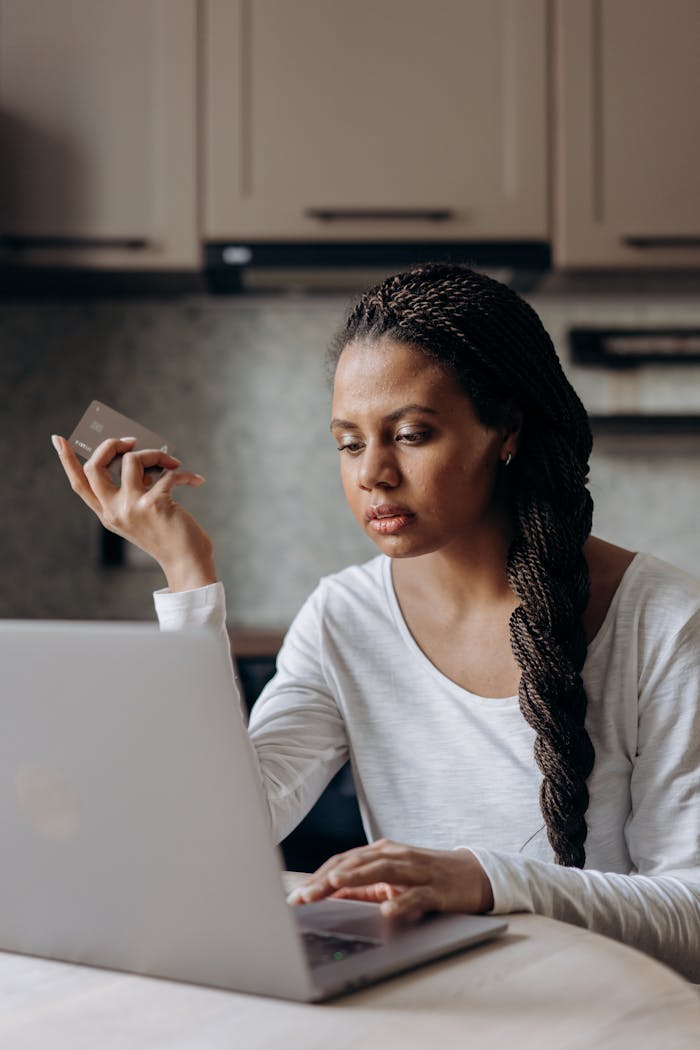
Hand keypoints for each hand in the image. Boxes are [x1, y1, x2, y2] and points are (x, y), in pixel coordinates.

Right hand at [52, 434, 216, 591]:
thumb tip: (140, 455)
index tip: (58, 439)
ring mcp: (131, 508)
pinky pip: (167, 473)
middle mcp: (114, 511)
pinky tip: (196, 481)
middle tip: (131, 441)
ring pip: (132, 460)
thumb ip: (135, 488)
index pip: (79, 485)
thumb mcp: (143, 512)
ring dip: (156, 454)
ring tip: (172, 463)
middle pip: (95, 467)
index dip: (67, 461)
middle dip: (111, 445)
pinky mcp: (153, 505)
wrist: (188, 563)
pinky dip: (184, 473)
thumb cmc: (170, 536)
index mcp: (108, 514)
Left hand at [288, 838, 493, 918]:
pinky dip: (400, 901)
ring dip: (356, 876)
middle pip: (356, 862)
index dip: (318, 877)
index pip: (344, 861)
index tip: (296, 896)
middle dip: (326, 878)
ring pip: (382, 870)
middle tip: (303, 896)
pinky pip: (416, 894)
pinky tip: (386, 910)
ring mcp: (416, 869)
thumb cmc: (427, 877)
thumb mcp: (391, 879)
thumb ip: (362, 885)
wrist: (474, 874)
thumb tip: (327, 894)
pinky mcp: (436, 888)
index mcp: (382, 853)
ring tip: (333, 884)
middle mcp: (396, 855)